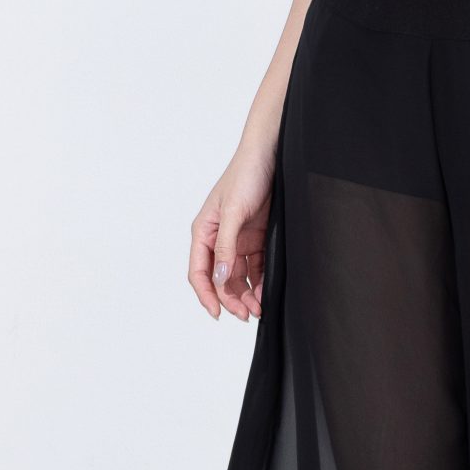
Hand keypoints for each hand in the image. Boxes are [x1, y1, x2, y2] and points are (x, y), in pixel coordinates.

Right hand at [189, 142, 276, 321]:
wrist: (270, 155)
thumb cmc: (245, 175)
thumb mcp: (234, 212)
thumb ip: (226, 246)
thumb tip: (220, 277)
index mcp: (204, 232)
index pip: (199, 272)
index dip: (206, 295)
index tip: (218, 313)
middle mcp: (218, 239)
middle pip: (220, 279)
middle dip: (231, 299)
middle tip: (246, 315)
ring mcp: (238, 240)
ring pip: (238, 277)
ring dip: (247, 294)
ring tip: (259, 308)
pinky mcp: (256, 239)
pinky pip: (255, 267)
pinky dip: (259, 282)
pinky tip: (266, 292)